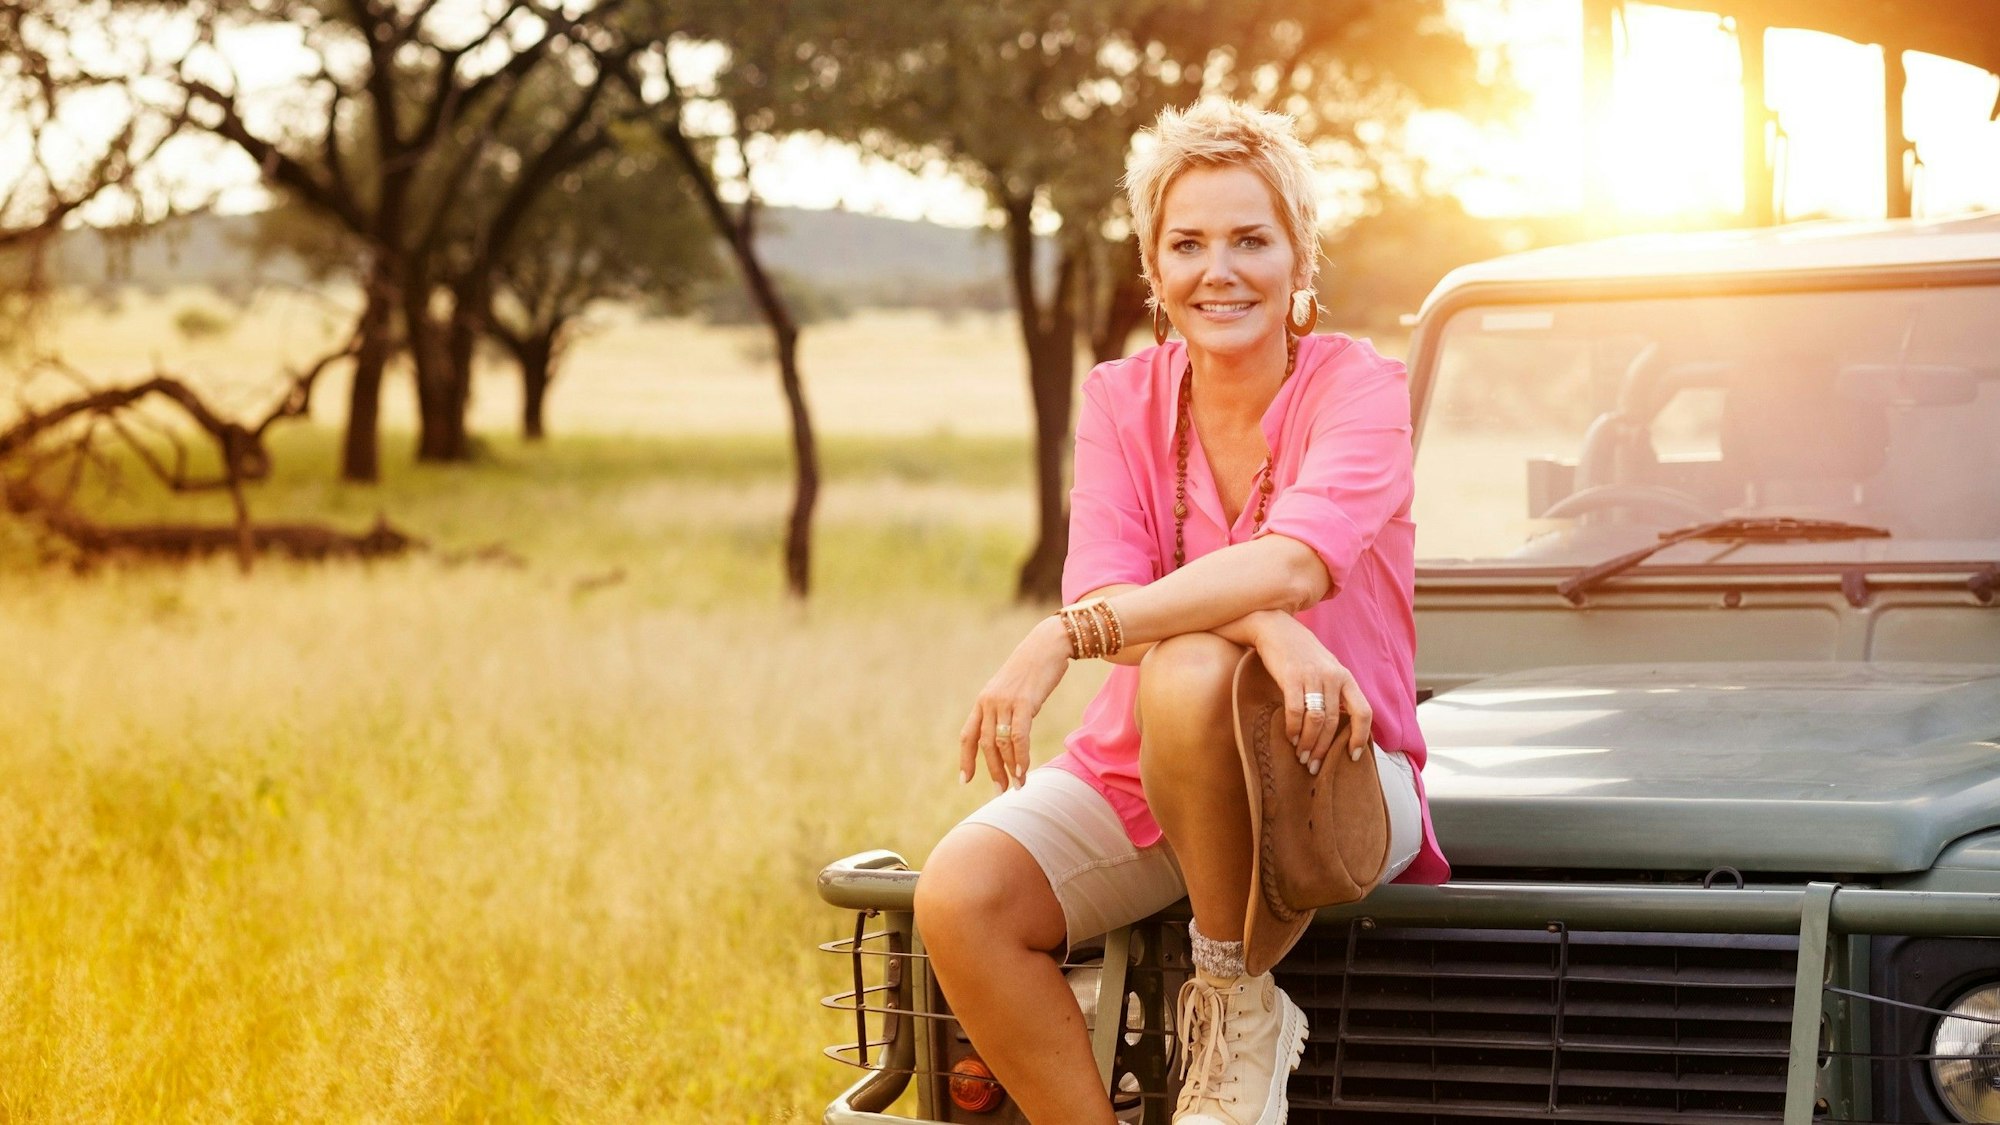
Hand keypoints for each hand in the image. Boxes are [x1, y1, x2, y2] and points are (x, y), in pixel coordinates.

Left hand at [959, 616, 1070, 793]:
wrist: (1048, 645)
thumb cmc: (1033, 669)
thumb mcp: (1012, 690)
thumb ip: (1005, 710)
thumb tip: (1007, 736)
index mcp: (983, 700)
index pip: (968, 735)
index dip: (966, 759)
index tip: (965, 781)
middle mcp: (989, 702)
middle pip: (985, 744)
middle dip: (992, 770)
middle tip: (1000, 791)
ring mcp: (1005, 702)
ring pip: (1001, 743)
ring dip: (1009, 768)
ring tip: (1018, 786)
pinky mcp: (1024, 702)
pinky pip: (1018, 736)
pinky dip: (1020, 756)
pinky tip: (1023, 771)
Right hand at [1248, 615, 1372, 775]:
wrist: (1276, 628)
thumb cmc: (1301, 653)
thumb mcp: (1326, 668)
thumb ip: (1335, 692)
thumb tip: (1338, 726)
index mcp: (1345, 677)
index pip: (1363, 711)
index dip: (1360, 736)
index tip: (1352, 755)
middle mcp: (1333, 676)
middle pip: (1334, 722)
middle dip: (1324, 749)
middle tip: (1314, 765)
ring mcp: (1312, 676)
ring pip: (1316, 719)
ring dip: (1308, 743)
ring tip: (1301, 756)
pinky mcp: (1291, 676)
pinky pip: (1295, 710)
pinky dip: (1293, 728)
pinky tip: (1290, 738)